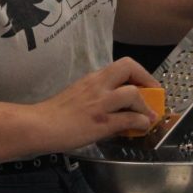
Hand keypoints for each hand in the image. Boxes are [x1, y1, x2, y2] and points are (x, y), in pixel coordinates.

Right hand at [35, 58, 161, 150]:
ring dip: (145, 106)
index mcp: (93, 78)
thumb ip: (97, 96)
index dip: (139, 73)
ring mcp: (100, 103)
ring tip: (148, 116)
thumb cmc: (55, 114)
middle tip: (152, 94)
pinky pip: (129, 119)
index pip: (122, 65)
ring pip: (133, 94)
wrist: (40, 125)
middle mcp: (98, 85)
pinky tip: (141, 128)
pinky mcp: (101, 121)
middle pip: (129, 67)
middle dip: (147, 80)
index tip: (145, 85)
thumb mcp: (78, 95)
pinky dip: (140, 122)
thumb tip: (116, 107)